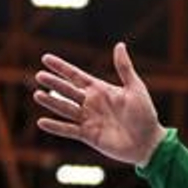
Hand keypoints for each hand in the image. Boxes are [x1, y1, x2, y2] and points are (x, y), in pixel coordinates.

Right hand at [35, 42, 165, 165]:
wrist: (150, 143)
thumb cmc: (145, 115)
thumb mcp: (135, 89)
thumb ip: (124, 68)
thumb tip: (120, 44)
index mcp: (100, 90)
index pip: (76, 76)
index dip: (61, 68)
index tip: (45, 58)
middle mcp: (91, 103)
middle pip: (67, 91)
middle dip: (54, 83)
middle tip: (39, 76)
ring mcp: (88, 119)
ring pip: (65, 109)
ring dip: (52, 103)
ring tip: (37, 95)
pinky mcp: (88, 135)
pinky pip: (69, 130)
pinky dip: (56, 127)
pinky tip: (42, 122)